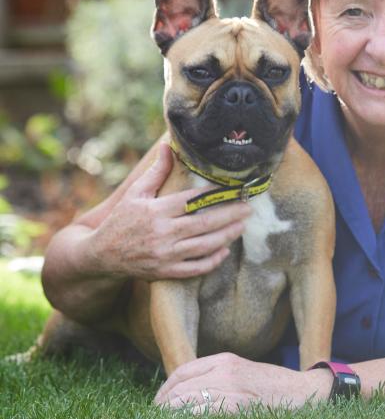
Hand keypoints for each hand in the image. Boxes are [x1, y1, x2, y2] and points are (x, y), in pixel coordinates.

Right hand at [86, 143, 251, 281]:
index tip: (234, 189)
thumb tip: (168, 146)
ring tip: (242, 226)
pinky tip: (224, 250)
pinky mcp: (165, 272)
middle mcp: (162, 233)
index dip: (215, 194)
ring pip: (203, 246)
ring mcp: (164, 255)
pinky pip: (194, 268)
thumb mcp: (135, 193)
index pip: (192, 201)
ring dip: (226, 236)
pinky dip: (212, 260)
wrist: (100, 255)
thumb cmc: (120, 220)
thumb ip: (156, 172)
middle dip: (229, 215)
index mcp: (155, 211)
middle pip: (204, 224)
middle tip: (248, 207)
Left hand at [154, 352, 332, 413]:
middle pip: (180, 387)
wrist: (307, 393)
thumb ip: (220, 377)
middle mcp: (225, 370)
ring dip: (171, 416)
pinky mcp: (237, 406)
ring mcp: (231, 388)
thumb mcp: (244, 373)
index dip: (165, 389)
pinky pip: (201, 414)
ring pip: (187, 401)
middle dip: (163, 406)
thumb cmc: (276, 388)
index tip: (158, 404)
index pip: (182, 371)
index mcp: (225, 360)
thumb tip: (191, 395)